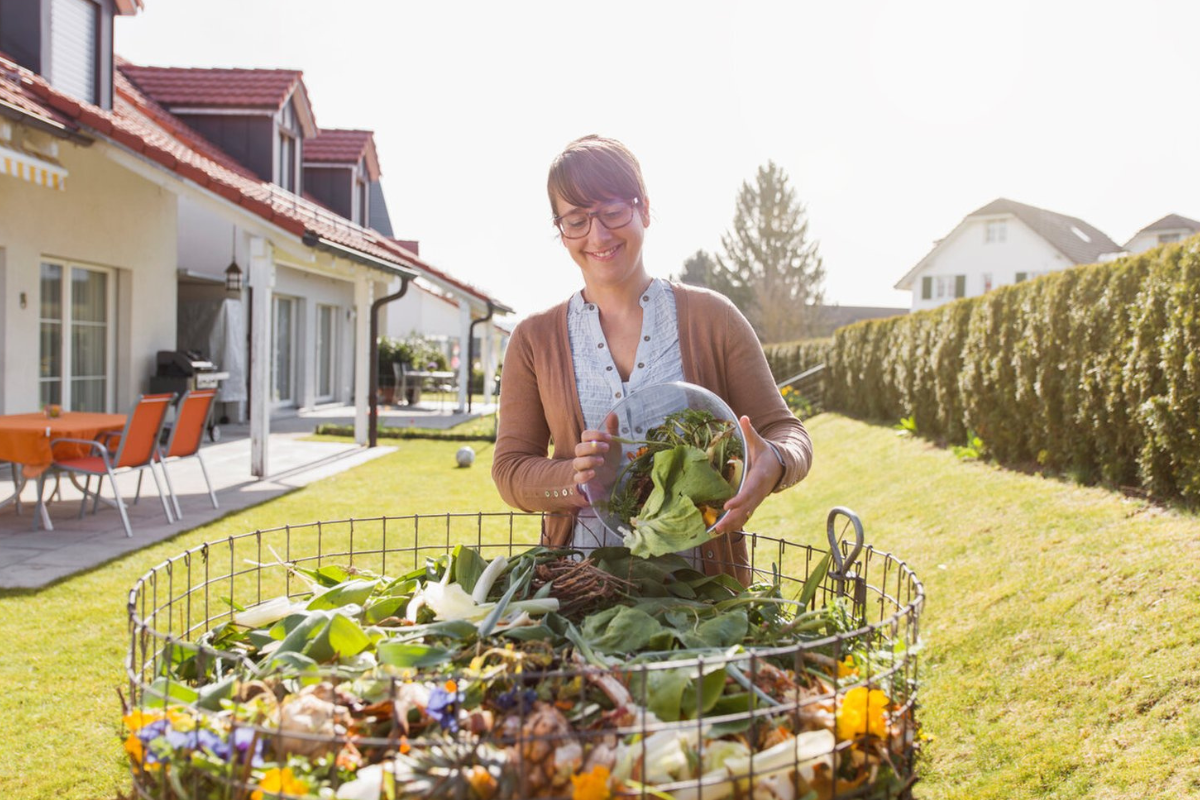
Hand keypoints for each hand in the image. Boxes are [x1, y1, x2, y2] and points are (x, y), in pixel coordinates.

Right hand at [571, 413, 618, 488]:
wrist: (613, 474)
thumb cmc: (610, 456)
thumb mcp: (614, 442)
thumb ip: (612, 428)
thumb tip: (613, 412)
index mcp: (589, 443)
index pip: (585, 435)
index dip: (596, 434)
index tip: (610, 438)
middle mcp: (583, 455)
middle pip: (579, 448)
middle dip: (592, 447)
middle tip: (607, 448)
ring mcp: (582, 467)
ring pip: (577, 462)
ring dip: (589, 461)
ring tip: (602, 461)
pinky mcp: (584, 480)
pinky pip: (577, 478)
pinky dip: (583, 475)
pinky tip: (593, 473)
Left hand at [711, 415, 783, 534]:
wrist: (780, 468)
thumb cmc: (766, 454)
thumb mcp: (759, 443)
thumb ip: (750, 433)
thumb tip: (744, 417)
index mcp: (760, 477)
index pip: (750, 491)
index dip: (740, 499)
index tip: (728, 505)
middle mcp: (758, 493)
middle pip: (746, 509)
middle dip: (732, 519)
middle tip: (718, 528)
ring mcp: (755, 501)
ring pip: (744, 516)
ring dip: (730, 525)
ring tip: (715, 533)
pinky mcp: (752, 505)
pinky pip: (743, 517)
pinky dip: (732, 524)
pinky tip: (718, 531)